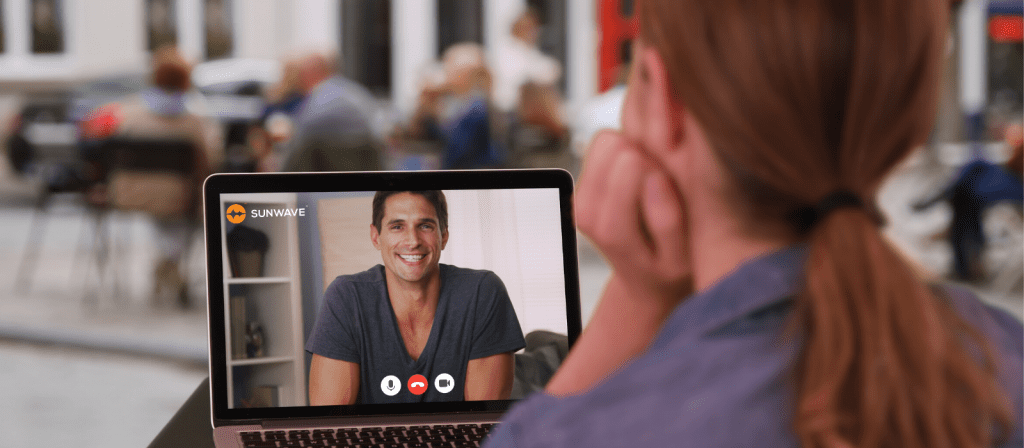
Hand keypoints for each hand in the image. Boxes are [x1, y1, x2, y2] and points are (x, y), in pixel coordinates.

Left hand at [575, 130, 692, 303]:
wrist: (647, 275)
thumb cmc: (669, 264)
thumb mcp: (680, 256)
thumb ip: (668, 220)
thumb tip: (655, 178)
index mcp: (610, 229)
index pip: (632, 164)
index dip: (660, 167)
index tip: (672, 188)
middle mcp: (586, 212)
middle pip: (616, 146)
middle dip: (646, 157)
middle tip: (663, 184)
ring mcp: (581, 196)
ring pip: (606, 139)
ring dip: (635, 153)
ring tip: (652, 182)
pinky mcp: (583, 182)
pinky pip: (603, 141)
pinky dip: (626, 150)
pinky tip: (640, 179)